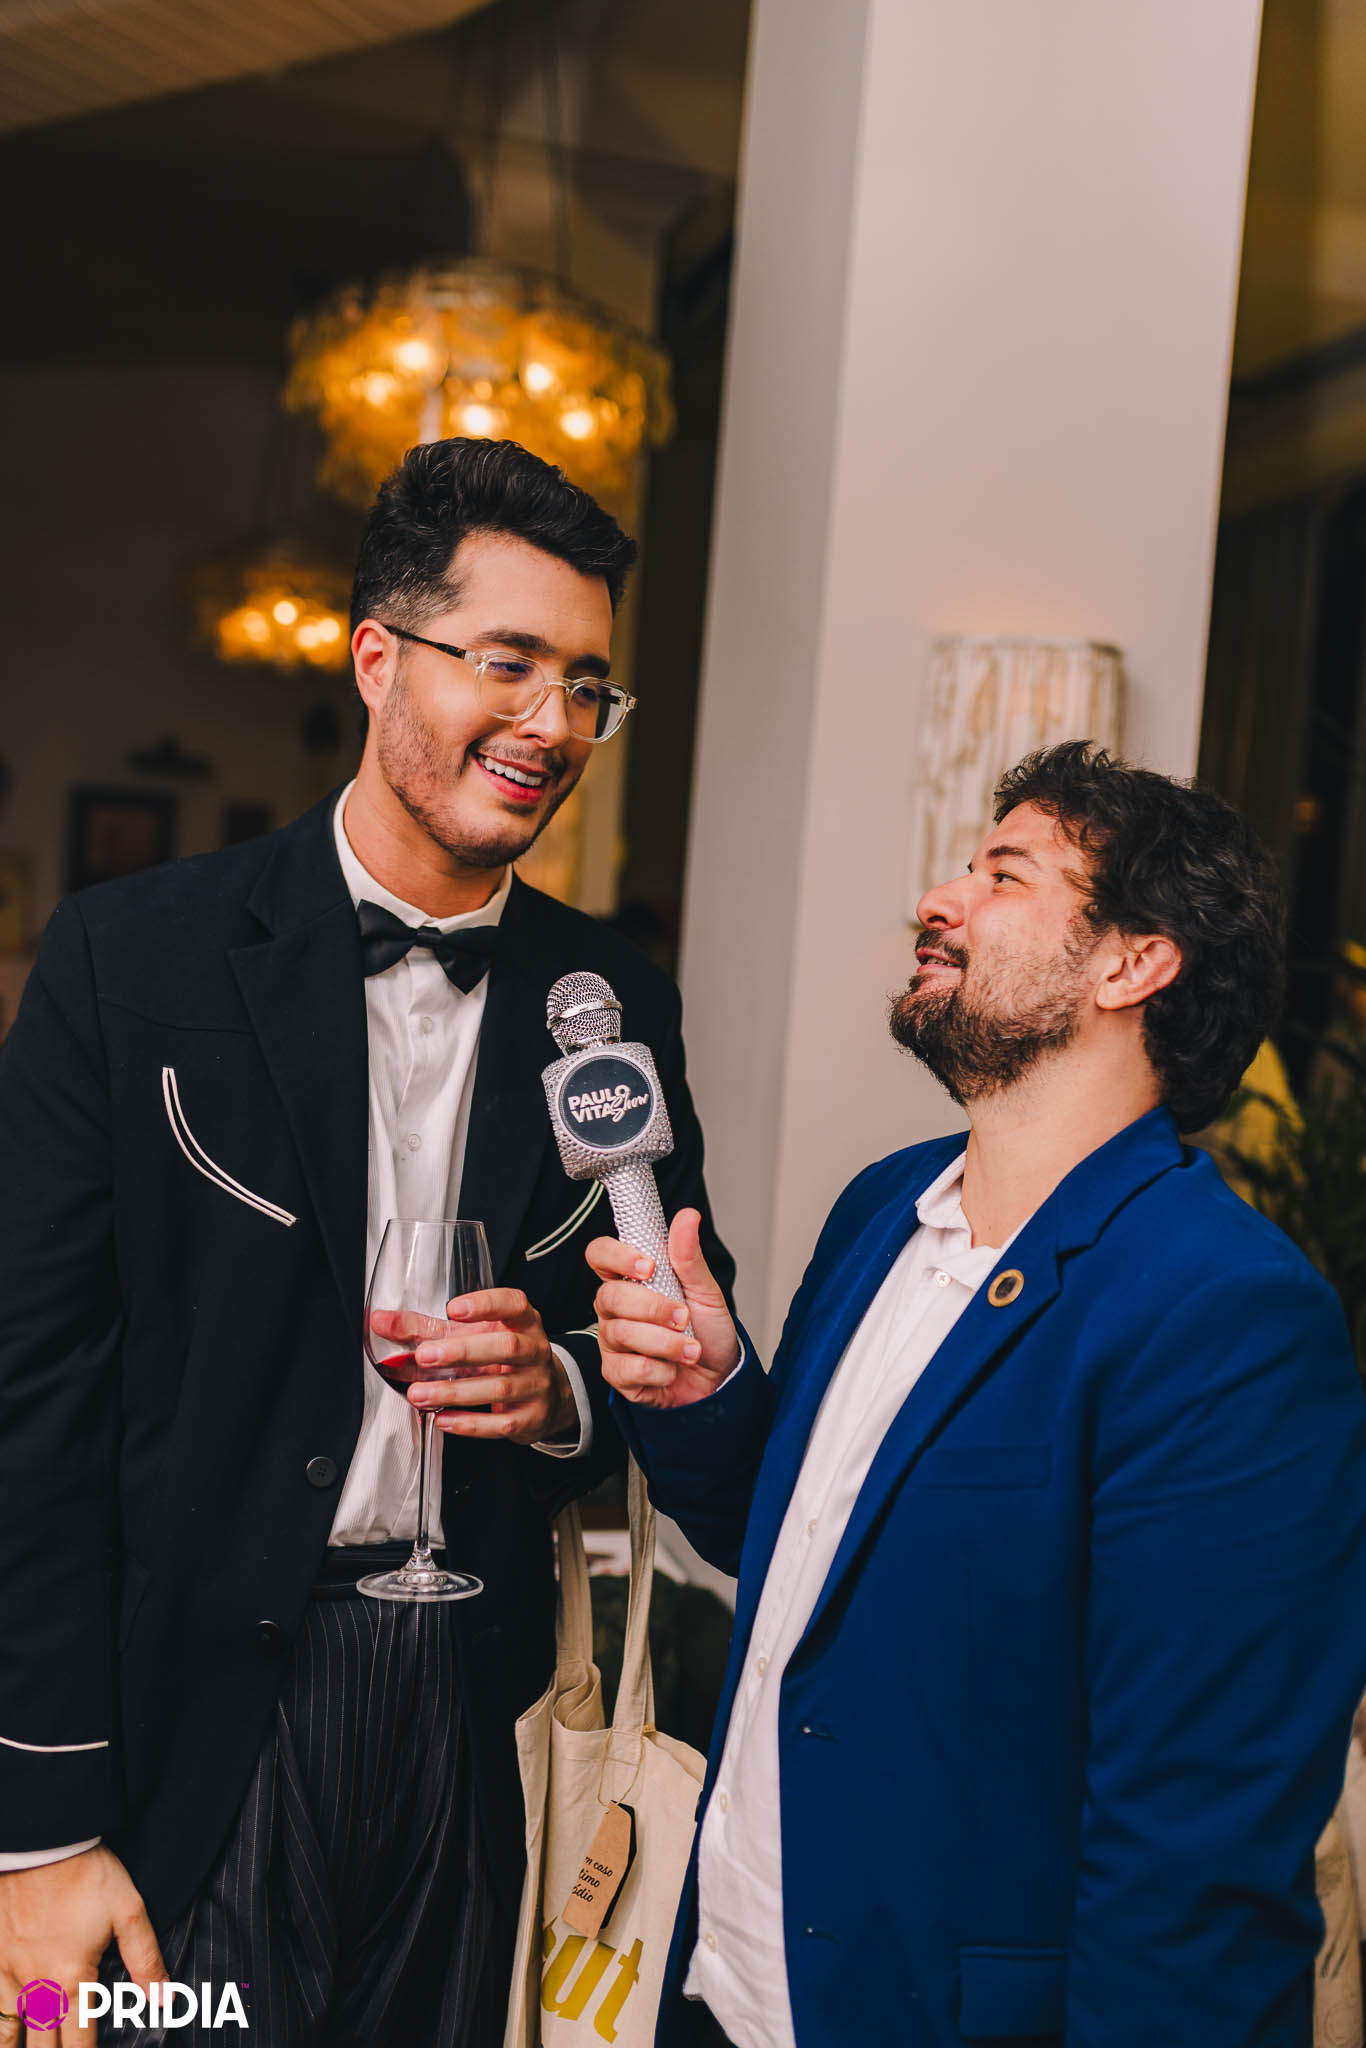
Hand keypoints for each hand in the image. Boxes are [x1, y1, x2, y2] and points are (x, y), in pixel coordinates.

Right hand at [0, 1847, 165, 2047]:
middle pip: (42, 2046)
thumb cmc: (85, 1874)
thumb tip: (164, 2000)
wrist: (41, 1842)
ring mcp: (8, 1975)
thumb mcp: (128, 1911)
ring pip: (6, 2033)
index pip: (79, 2043)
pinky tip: (3, 2030)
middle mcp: (37, 1987)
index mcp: (73, 1980)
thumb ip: (145, 1959)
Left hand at [388, 1292, 577, 1445]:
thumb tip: (380, 1321)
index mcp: (522, 1321)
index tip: (454, 1308)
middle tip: (424, 1356)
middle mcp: (534, 1350)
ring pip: (499, 1388)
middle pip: (505, 1347)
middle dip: (462, 1351)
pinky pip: (500, 1423)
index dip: (486, 1304)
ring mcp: (535, 1385)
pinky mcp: (530, 1417)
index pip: (512, 1304)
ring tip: (420, 1394)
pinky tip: (443, 1419)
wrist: (545, 1393)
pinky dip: (470, 1423)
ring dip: (455, 1392)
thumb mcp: (471, 1336)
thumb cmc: (501, 1357)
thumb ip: (425, 1328)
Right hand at [587, 1208, 739, 1408]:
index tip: (648, 1267)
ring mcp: (612, 1341)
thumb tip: (687, 1216)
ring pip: (621, 1333)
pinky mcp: (617, 1373)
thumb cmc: (707, 1330)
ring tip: (691, 1349)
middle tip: (684, 1317)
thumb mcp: (705, 1291)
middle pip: (609, 1296)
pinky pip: (629, 1368)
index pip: (600, 1254)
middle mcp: (614, 1309)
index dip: (616, 1256)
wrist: (719, 1378)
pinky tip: (673, 1369)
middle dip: (653, 1308)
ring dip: (666, 1343)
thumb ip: (689, 1256)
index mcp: (630, 1279)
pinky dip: (661, 1369)